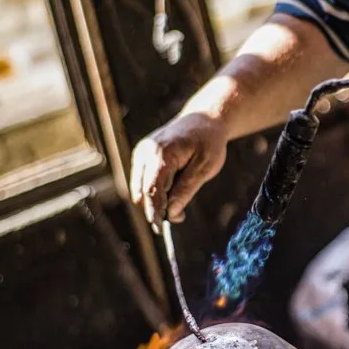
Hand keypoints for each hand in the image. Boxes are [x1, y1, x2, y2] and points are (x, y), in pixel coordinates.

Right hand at [130, 113, 227, 230]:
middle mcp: (146, 152)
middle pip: (141, 192)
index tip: (161, 230)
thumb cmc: (209, 142)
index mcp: (162, 153)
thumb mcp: (206, 167)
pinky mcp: (141, 155)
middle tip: (180, 216)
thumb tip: (171, 213)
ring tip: (179, 198)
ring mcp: (141, 152)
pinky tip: (173, 185)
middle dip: (156, 208)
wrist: (204, 118)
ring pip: (139, 189)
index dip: (155, 212)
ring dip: (155, 200)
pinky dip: (154, 189)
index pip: (152, 190)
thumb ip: (187, 189)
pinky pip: (142, 180)